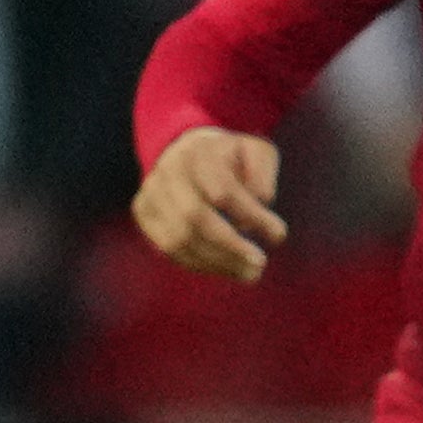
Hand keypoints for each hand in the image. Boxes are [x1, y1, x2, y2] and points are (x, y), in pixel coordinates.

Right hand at [133, 127, 287, 280]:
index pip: (223, 191)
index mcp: (199, 152)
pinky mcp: (144, 212)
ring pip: (179, 239)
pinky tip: (227, 268)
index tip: (279, 235)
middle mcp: (168, 171)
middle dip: (231, 246)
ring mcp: (151, 192)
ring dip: (217, 262)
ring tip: (249, 274)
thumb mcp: (256, 151)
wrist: (187, 149)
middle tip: (260, 264)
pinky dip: (200, 264)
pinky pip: (168, 248)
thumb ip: (262, 174)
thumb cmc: (232, 156)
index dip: (252, 217)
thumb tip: (261, 202)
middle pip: (195, 218)